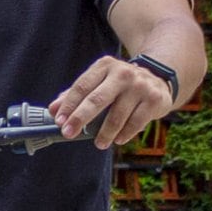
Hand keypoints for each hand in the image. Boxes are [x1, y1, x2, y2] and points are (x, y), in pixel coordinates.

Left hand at [50, 54, 176, 150]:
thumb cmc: (120, 86)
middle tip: (68, 134)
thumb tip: (52, 110)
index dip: (68, 105)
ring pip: (116, 115)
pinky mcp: (154, 99)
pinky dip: (124, 134)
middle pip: (96, 99)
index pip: (81, 87)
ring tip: (99, 143)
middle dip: (80, 119)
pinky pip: (135, 122)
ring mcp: (140, 85)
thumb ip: (76, 95)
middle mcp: (122, 73)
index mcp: (104, 66)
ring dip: (104, 133)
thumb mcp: (99, 83)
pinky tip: (118, 140)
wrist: (158, 80)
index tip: (59, 121)